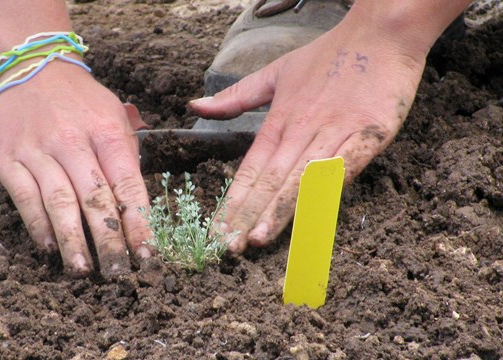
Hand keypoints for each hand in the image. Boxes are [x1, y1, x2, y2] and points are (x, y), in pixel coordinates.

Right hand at [0, 61, 150, 277]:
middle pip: (95, 199)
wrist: (31, 68)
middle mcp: (72, 141)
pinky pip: (24, 197)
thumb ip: (126, 159)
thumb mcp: (115, 117)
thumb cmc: (81, 101)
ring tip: (84, 270)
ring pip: (59, 203)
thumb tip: (135, 207)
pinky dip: (38, 225)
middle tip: (118, 273)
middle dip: (109, 241)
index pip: (127, 186)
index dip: (139, 224)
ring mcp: (38, 151)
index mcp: (106, 132)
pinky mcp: (9, 158)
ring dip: (73, 242)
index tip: (148, 255)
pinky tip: (50, 248)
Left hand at [189, 14, 426, 253]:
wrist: (381, 31)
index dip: (234, 201)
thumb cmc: (328, 55)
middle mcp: (303, 129)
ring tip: (257, 238)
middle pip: (271, 180)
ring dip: (279, 209)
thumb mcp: (275, 72)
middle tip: (229, 247)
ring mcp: (336, 131)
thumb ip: (236, 96)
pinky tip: (312, 214)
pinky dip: (327, 189)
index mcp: (280, 119)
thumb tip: (194, 106)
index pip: (251, 169)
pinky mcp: (370, 132)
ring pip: (302, 177)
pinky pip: (346, 165)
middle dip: (248, 215)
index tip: (218, 230)